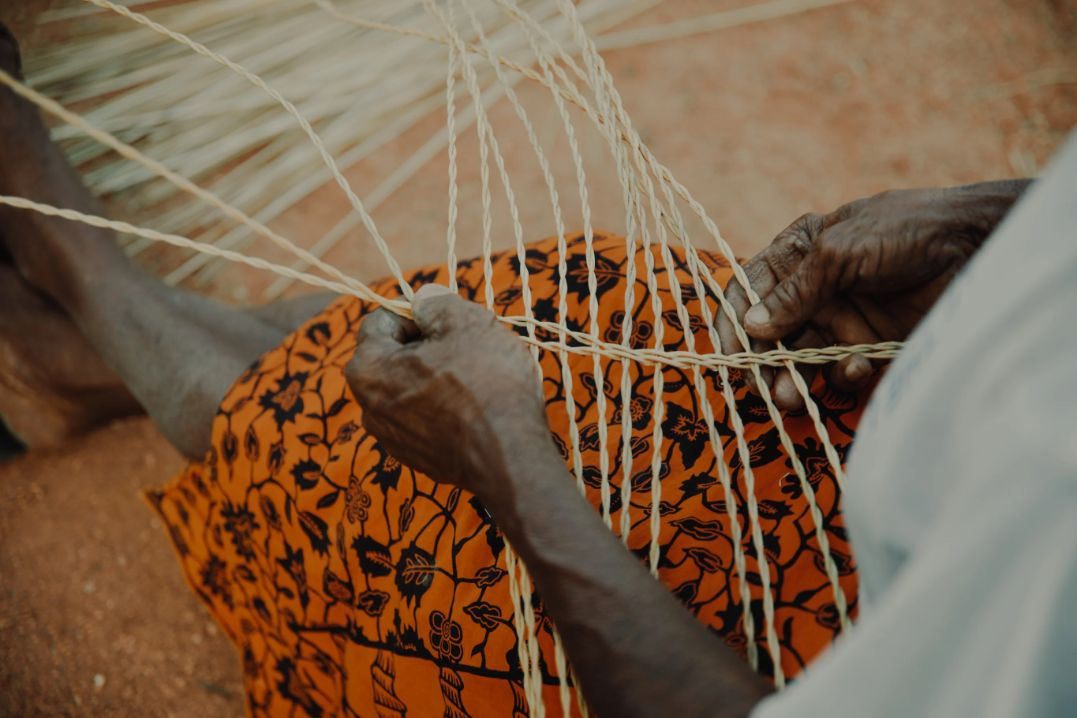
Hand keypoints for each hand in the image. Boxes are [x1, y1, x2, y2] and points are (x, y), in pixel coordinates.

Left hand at [346, 285, 549, 498]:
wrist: (509, 457)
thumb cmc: (486, 384)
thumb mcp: (466, 323)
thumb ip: (436, 303)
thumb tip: (424, 301)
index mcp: (368, 369)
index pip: (380, 321)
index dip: (416, 310)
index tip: (447, 315)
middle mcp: (369, 407)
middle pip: (394, 357)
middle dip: (427, 345)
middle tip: (467, 344)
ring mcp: (392, 438)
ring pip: (411, 388)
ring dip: (437, 376)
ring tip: (476, 376)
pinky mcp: (417, 459)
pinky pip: (425, 418)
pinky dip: (445, 406)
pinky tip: (476, 407)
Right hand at [716, 183, 1025, 409]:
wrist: (978, 244)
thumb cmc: (905, 230)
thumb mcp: (840, 251)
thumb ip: (794, 291)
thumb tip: (751, 326)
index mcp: (796, 254)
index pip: (747, 292)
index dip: (733, 325)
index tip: (730, 357)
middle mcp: (811, 288)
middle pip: (768, 334)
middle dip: (763, 363)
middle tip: (765, 391)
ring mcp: (840, 317)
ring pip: (800, 357)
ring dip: (793, 379)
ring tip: (792, 398)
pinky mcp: (870, 343)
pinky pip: (840, 369)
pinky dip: (841, 375)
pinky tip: (858, 367)